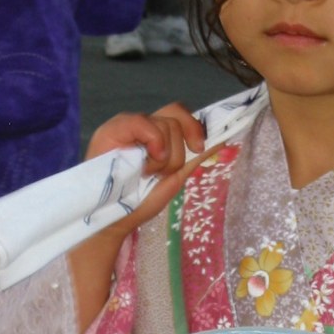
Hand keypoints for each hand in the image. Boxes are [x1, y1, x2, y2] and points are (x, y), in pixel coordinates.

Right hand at [84, 102, 206, 234]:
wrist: (114, 220)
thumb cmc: (139, 202)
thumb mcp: (173, 178)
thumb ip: (193, 158)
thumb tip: (222, 140)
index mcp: (154, 135)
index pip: (179, 114)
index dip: (194, 126)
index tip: (199, 148)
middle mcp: (140, 126)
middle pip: (175, 117)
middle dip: (177, 152)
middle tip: (161, 174)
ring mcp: (125, 126)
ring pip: (164, 124)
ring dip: (162, 158)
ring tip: (144, 175)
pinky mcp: (111, 130)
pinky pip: (142, 122)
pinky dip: (152, 143)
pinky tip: (145, 164)